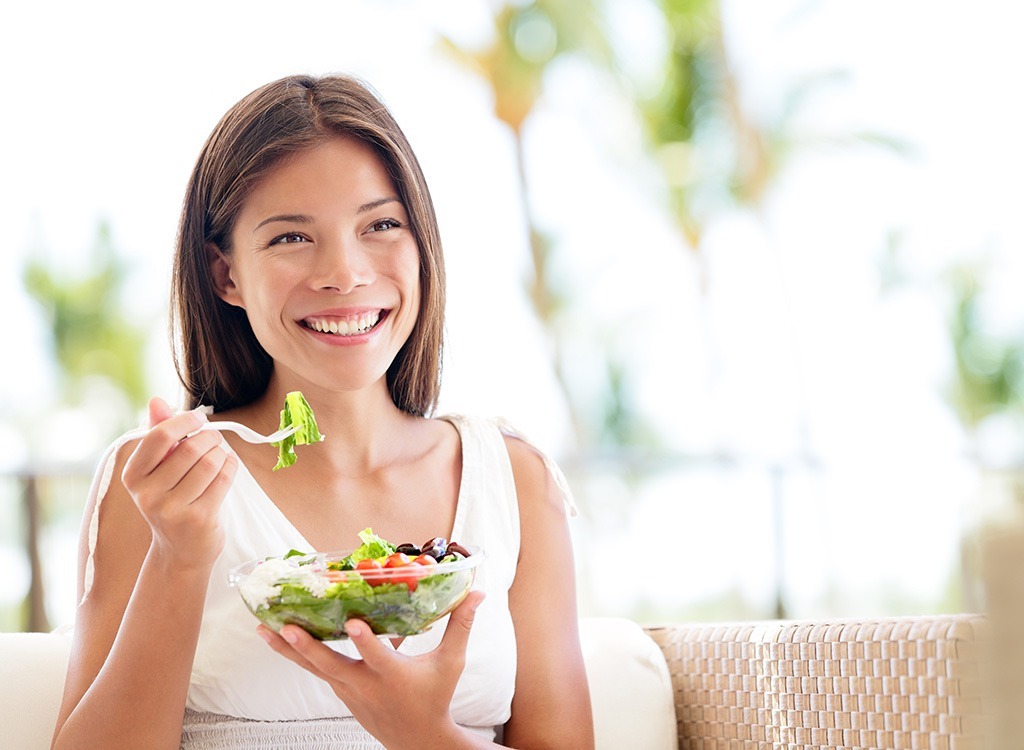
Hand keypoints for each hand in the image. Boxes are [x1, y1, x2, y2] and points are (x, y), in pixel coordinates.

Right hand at [121, 397, 237, 568]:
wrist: (180, 550)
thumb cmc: (171, 499)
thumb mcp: (158, 468)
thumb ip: (158, 433)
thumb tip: (156, 400)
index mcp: (133, 476)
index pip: (159, 436)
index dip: (184, 421)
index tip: (197, 419)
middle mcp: (148, 494)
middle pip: (190, 448)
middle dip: (209, 437)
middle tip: (214, 439)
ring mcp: (173, 509)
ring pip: (210, 462)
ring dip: (222, 452)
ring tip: (219, 455)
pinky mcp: (199, 519)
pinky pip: (223, 478)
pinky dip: (231, 466)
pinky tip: (227, 467)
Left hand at [259, 590, 485, 747]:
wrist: (417, 739)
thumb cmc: (436, 696)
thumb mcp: (452, 663)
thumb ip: (462, 625)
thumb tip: (479, 591)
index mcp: (394, 676)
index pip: (379, 657)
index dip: (366, 641)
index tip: (354, 622)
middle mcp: (365, 685)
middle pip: (331, 665)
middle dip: (306, 647)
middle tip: (284, 626)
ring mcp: (348, 690)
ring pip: (314, 668)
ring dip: (288, 650)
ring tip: (263, 630)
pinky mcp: (340, 691)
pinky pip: (316, 671)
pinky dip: (298, 655)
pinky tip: (279, 636)